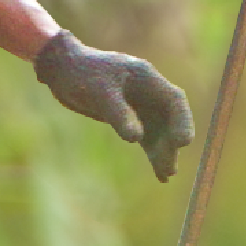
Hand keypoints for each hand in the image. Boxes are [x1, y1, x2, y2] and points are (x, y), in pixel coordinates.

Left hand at [34, 32, 195, 178]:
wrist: (63, 69)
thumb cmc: (81, 74)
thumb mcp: (98, 92)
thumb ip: (119, 113)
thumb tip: (136, 139)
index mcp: (146, 78)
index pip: (174, 100)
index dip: (183, 120)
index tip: (182, 142)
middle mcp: (148, 92)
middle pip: (171, 119)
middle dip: (172, 142)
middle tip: (171, 167)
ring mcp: (140, 105)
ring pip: (160, 131)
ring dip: (164, 152)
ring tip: (166, 175)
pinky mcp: (129, 117)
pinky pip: (147, 137)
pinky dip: (152, 154)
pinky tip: (159, 173)